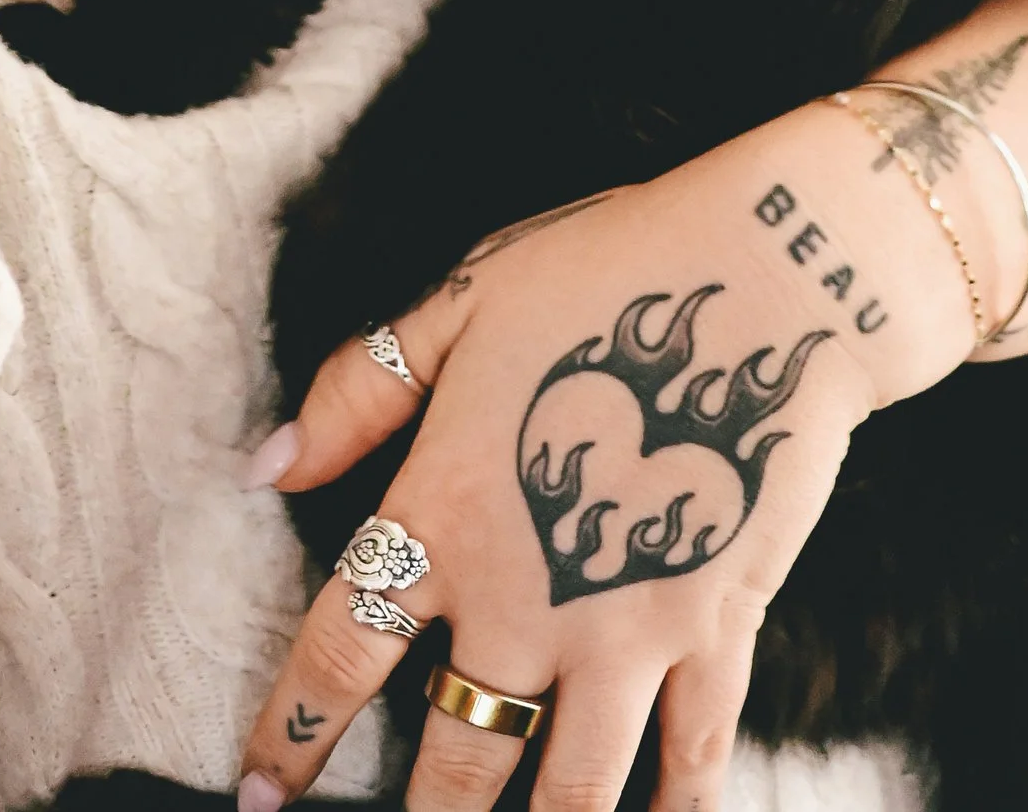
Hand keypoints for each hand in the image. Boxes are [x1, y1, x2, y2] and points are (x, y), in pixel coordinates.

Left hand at [236, 113, 980, 811]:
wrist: (768, 278)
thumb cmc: (604, 268)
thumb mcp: (463, 300)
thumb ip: (360, 390)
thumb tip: (266, 462)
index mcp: (447, 514)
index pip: (343, 651)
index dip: (293, 731)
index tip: (260, 795)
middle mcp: (525, 599)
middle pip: (454, 756)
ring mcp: (625, 633)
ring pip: (567, 792)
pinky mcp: (715, 634)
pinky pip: (694, 761)